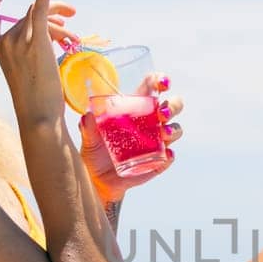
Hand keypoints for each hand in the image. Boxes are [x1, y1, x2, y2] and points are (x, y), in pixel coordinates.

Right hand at [0, 0, 76, 120]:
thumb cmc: (37, 102)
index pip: (23, 24)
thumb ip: (31, 55)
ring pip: (42, 18)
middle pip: (33, 18)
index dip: (44, 23)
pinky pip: (39, 12)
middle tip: (73, 28)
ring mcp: (19, 40)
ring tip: (75, 38)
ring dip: (60, 26)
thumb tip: (51, 41)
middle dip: (55, 23)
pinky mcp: (35, 41)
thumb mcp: (29, 73)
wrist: (37, 116)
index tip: (60, 28)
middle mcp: (6, 40)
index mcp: (0, 46)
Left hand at [77, 70, 182, 197]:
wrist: (98, 181)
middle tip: (162, 113)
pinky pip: (169, 157)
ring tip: (163, 134)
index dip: (160, 81)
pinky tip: (165, 155)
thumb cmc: (94, 153)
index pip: (152, 88)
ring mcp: (156, 142)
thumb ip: (87, 127)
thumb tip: (87, 115)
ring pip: (175, 129)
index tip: (163, 82)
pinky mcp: (157, 162)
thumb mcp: (88, 139)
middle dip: (173, 106)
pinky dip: (169, 155)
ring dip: (173, 129)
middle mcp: (150, 123)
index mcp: (135, 109)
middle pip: (172, 107)